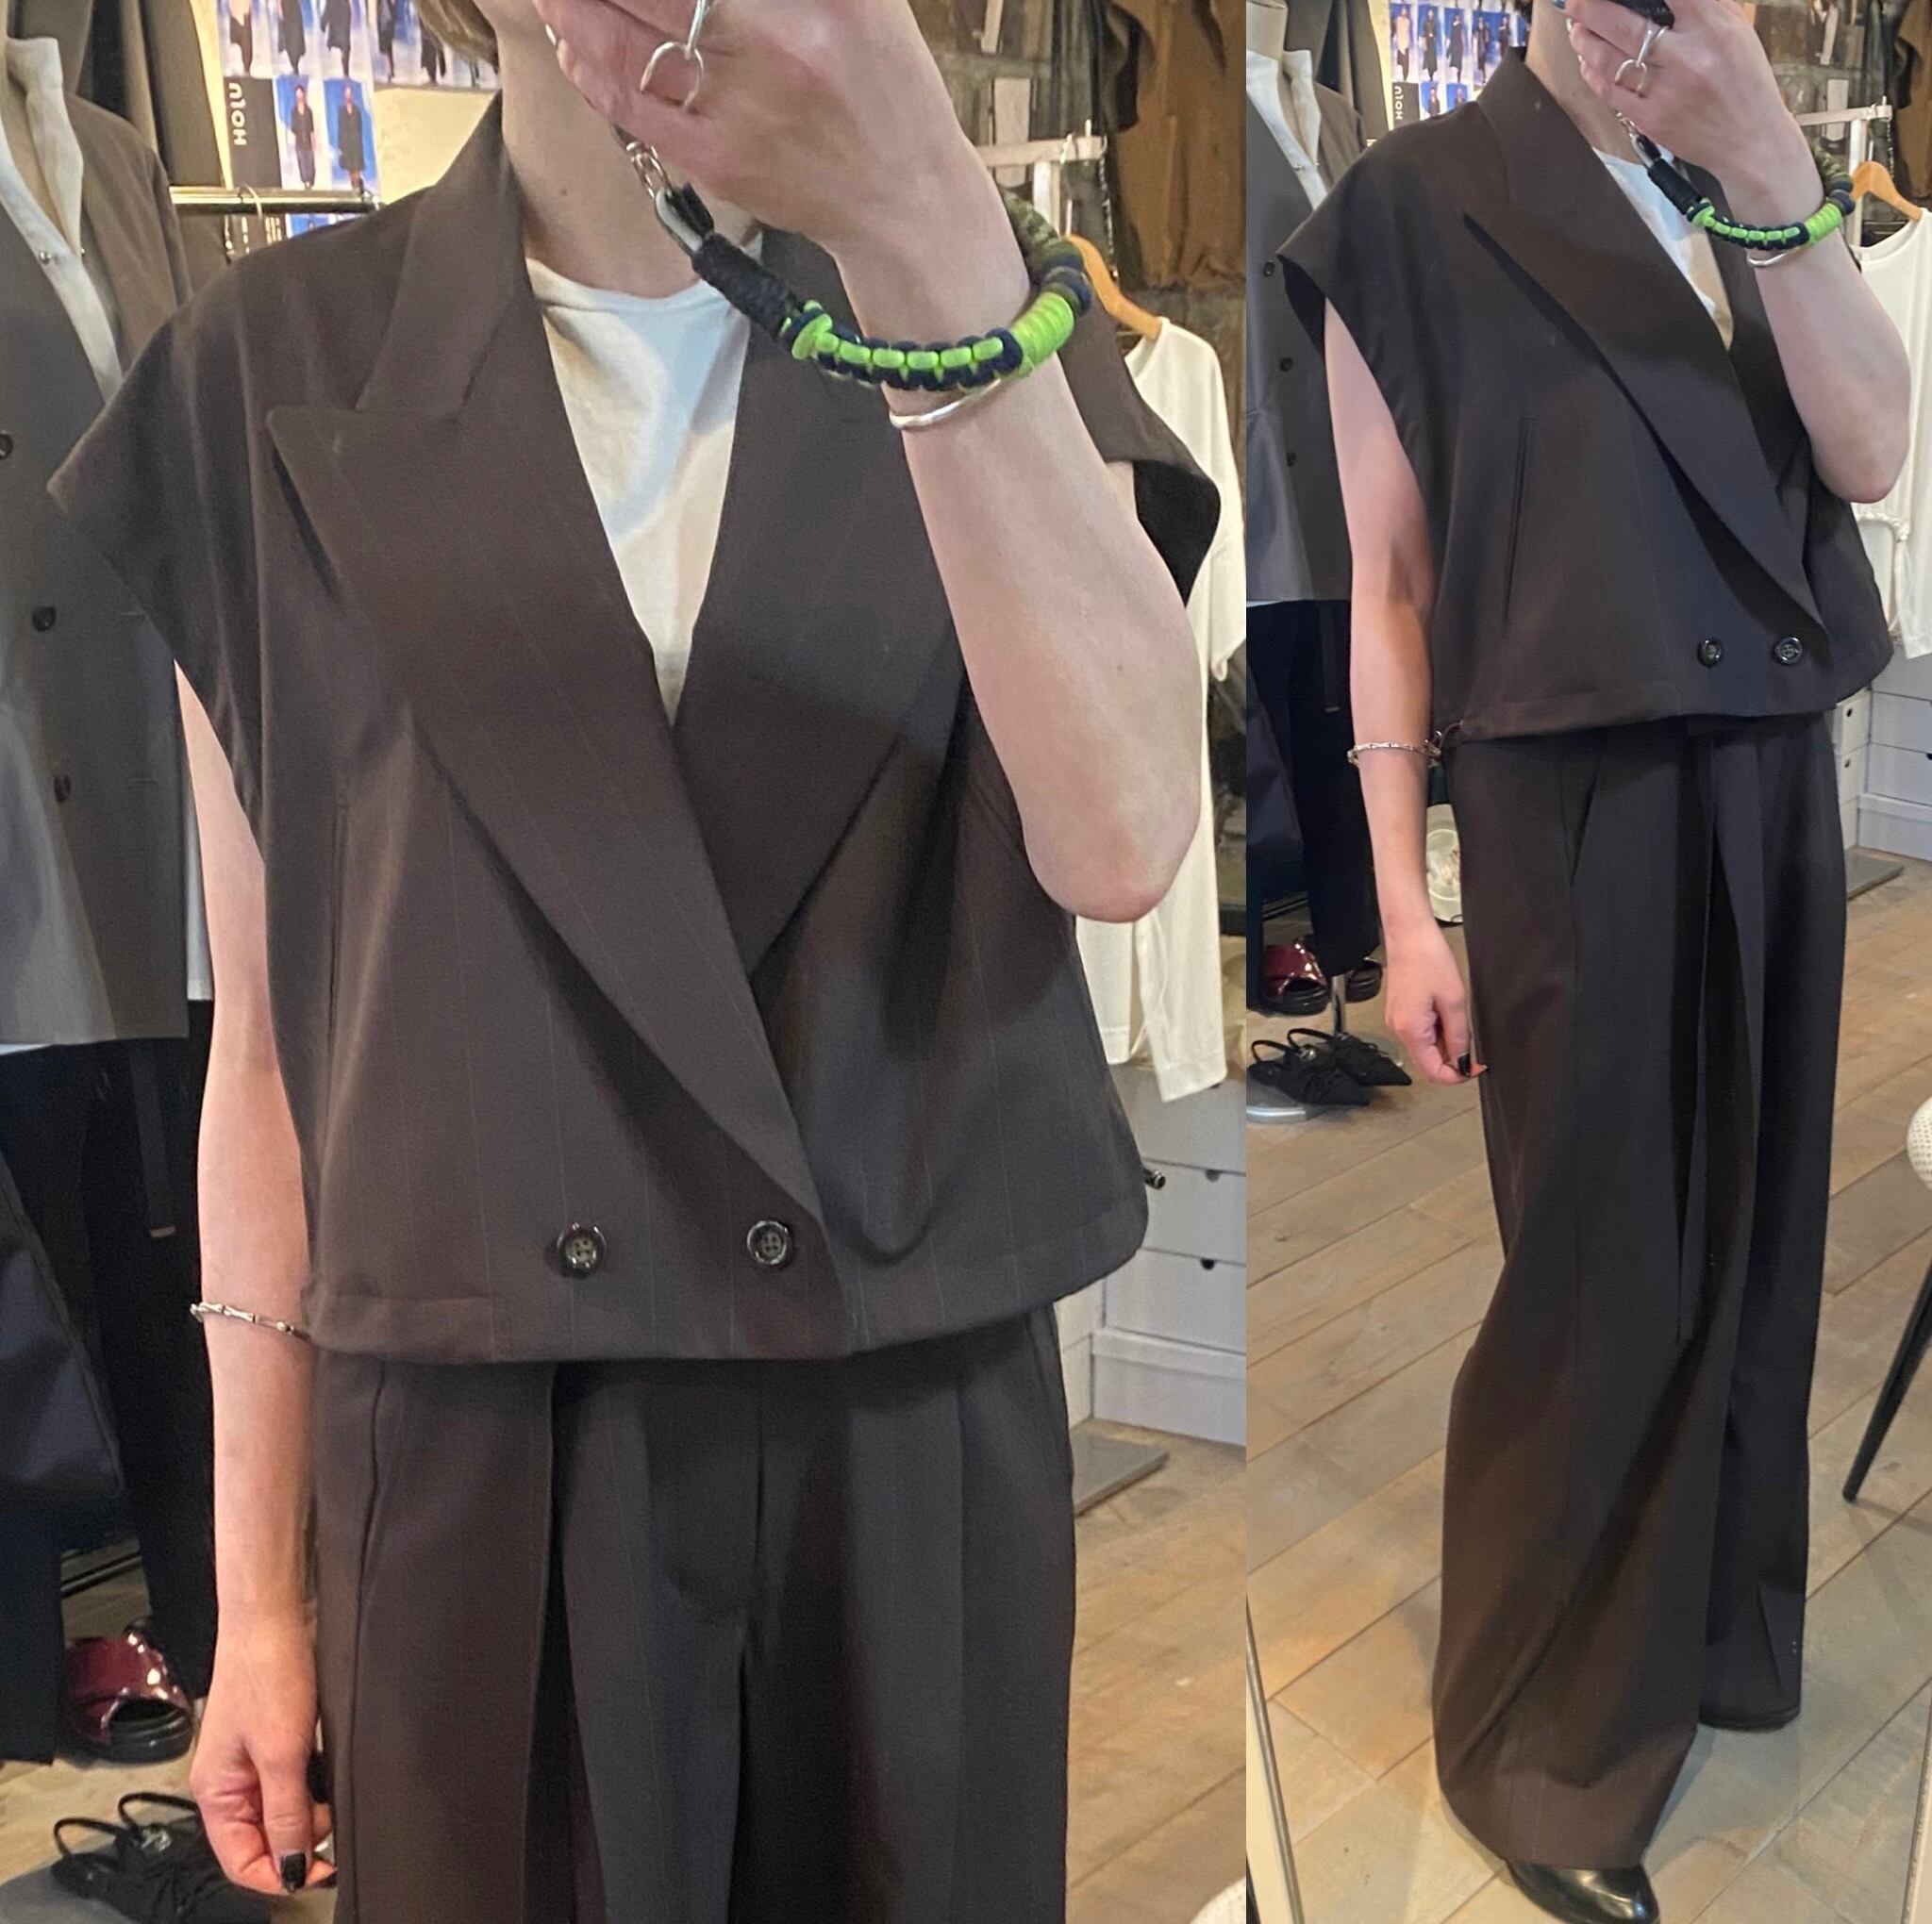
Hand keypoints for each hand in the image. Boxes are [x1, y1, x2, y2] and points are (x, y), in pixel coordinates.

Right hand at [190, 1610, 331, 1895]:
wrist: (274, 1615)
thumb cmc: (266, 1670)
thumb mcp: (282, 1753)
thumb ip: (286, 1813)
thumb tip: (290, 1867)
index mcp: (216, 1793)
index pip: (240, 1861)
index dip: (279, 1874)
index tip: (318, 1871)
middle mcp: (230, 1781)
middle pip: (262, 1838)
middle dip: (298, 1837)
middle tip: (328, 1816)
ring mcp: (252, 1759)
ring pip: (281, 1808)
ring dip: (308, 1808)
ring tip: (326, 1782)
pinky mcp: (274, 1737)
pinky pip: (292, 1779)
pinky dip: (312, 1781)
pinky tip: (326, 1763)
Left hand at [533, 0, 984, 260]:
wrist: (904, 205)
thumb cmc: (885, 91)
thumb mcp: (865, 3)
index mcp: (827, 2)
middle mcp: (780, 49)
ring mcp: (742, 110)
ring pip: (625, 39)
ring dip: (575, 6)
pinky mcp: (718, 160)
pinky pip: (630, 103)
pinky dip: (588, 63)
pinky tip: (571, 36)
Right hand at [1384, 922, 1480, 1086]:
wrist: (1409, 935)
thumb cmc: (1427, 959)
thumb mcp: (1454, 1001)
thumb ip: (1459, 1036)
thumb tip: (1462, 1060)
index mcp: (1411, 1030)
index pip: (1432, 1071)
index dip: (1456, 1075)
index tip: (1474, 1068)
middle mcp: (1399, 1029)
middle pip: (1428, 1060)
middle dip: (1452, 1057)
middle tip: (1473, 1044)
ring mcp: (1397, 1020)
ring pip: (1425, 1046)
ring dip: (1445, 1041)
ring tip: (1456, 1015)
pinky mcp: (1400, 1011)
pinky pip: (1420, 1032)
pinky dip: (1437, 1029)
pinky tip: (1446, 1010)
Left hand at [1564, 0, 1817, 219]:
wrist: (1749, 141)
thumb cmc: (1743, 79)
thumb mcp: (1735, 30)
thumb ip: (1703, 6)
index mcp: (1713, 28)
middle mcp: (1687, 59)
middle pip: (1625, 27)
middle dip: (1590, 10)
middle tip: (1573, 2)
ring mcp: (1664, 92)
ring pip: (1609, 61)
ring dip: (1585, 41)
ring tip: (1576, 27)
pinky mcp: (1650, 120)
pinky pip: (1610, 92)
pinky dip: (1593, 73)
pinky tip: (1587, 60)